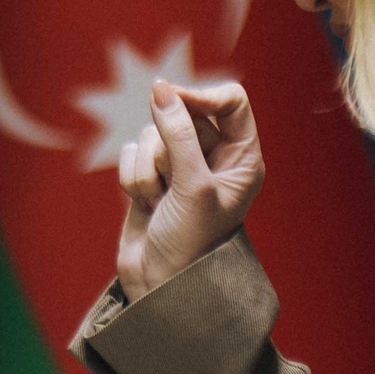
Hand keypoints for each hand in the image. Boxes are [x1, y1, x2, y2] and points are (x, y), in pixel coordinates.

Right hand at [115, 79, 263, 299]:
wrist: (157, 286)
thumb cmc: (189, 243)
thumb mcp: (192, 185)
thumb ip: (178, 133)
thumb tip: (161, 87)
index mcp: (242, 158)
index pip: (230, 102)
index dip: (202, 97)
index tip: (173, 102)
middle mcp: (214, 158)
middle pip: (184, 114)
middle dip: (168, 145)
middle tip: (171, 179)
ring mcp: (180, 167)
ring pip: (152, 133)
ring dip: (149, 168)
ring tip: (159, 201)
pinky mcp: (150, 176)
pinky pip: (132, 152)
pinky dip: (133, 178)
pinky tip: (145, 204)